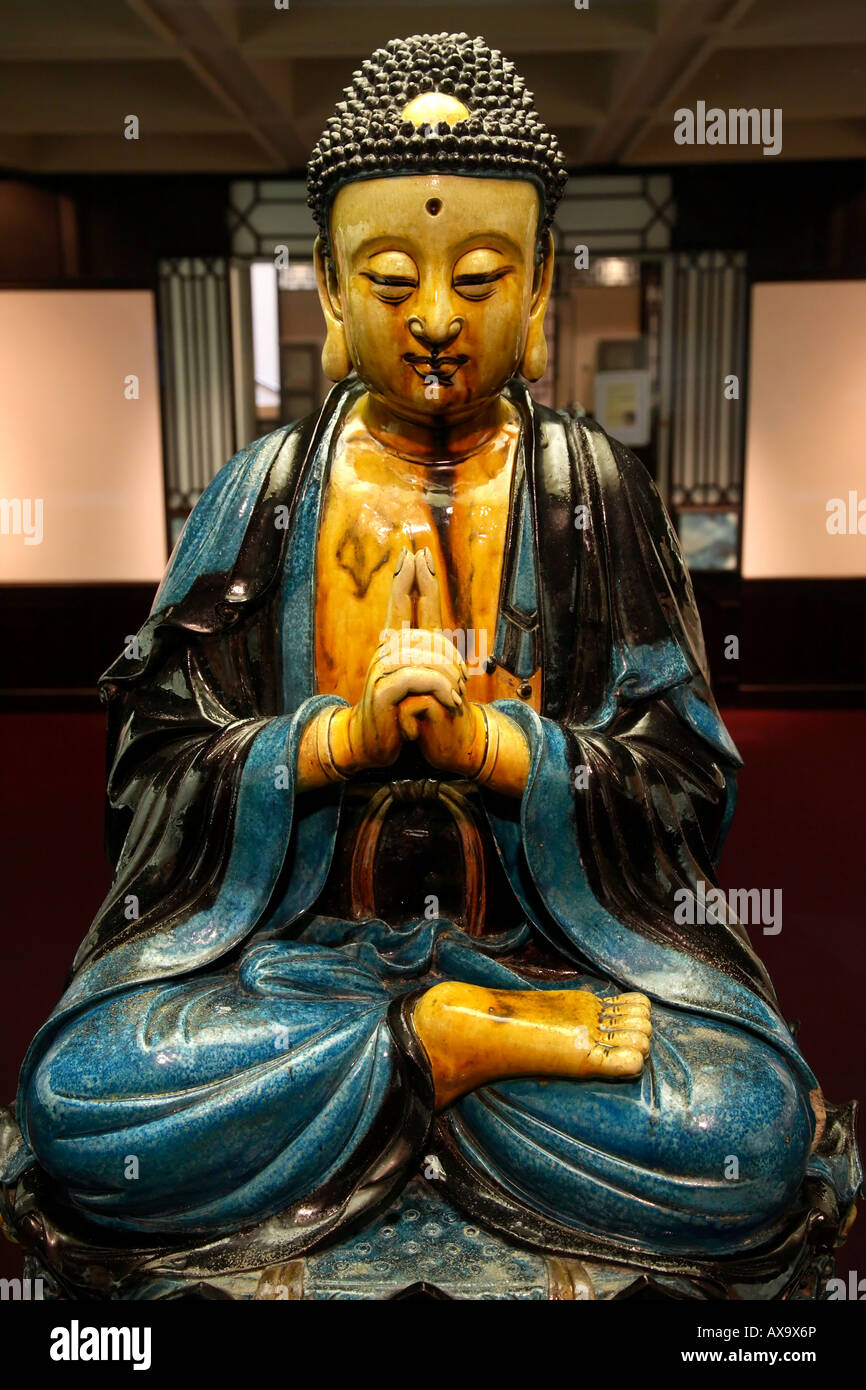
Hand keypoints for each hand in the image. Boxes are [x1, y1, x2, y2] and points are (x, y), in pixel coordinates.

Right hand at [330, 548, 465, 772]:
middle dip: (451, 658)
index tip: (413, 552)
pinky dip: (440, 690)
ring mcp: (381, 671)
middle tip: (461, 686)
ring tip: (456, 701)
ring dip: (449, 681)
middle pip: (425, 634)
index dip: (408, 579)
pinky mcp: (383, 692)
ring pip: (426, 659)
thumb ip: (425, 661)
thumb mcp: (415, 684)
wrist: (373, 743)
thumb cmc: (398, 711)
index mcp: (393, 647)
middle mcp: (385, 653)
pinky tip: (450, 703)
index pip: (402, 604)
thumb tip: (440, 639)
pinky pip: (419, 680)